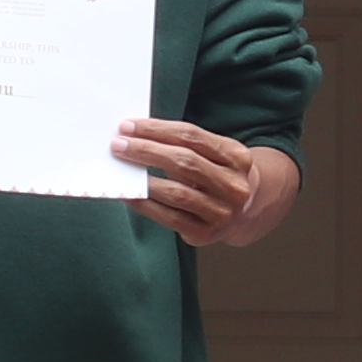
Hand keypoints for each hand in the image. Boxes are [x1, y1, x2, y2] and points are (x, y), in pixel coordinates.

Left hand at [118, 120, 299, 246]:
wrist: (243, 211)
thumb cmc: (217, 175)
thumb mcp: (213, 154)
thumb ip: (182, 144)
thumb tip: (136, 137)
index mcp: (237, 157)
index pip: (191, 136)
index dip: (157, 130)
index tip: (129, 127)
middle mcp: (234, 186)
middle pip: (185, 162)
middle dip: (147, 151)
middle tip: (119, 145)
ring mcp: (222, 212)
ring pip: (177, 192)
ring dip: (144, 180)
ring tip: (122, 169)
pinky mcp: (205, 234)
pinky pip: (169, 217)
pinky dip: (146, 204)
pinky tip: (131, 195)